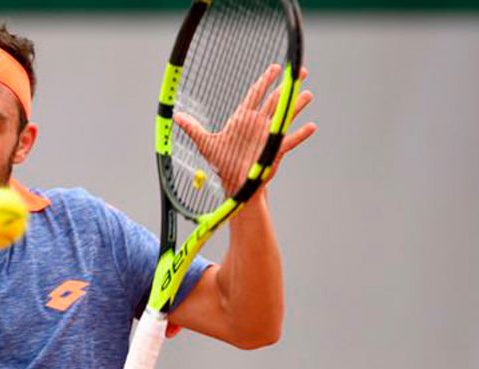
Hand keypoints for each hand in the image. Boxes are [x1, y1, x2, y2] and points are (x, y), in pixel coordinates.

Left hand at [173, 65, 316, 193]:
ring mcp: (268, 136)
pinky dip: (300, 134)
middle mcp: (258, 124)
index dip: (265, 80)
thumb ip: (193, 128)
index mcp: (243, 119)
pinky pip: (290, 140)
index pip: (256, 94)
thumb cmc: (222, 161)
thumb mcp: (206, 143)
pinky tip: (312, 126)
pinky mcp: (275, 151)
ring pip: (285, 117)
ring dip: (297, 106)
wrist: (235, 181)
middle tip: (299, 71)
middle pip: (275, 100)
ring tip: (309, 94)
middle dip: (287, 86)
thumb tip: (175, 116)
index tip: (275, 67)